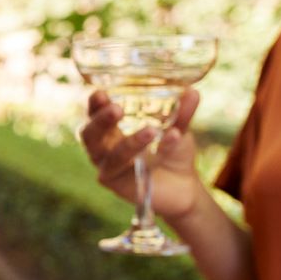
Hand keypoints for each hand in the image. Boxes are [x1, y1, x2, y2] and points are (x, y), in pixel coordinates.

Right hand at [79, 89, 203, 221]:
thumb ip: (181, 113)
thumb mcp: (178, 129)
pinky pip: (129, 169)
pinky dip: (152, 154)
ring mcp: (108, 167)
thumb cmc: (172, 154)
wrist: (185, 187)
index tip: (101, 93)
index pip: (95, 113)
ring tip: (152, 130)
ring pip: (111, 154)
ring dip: (130, 142)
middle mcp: (103, 148)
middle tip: (116, 109)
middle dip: (100, 120)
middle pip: (89, 134)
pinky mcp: (116, 184)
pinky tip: (173, 139)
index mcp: (111, 130)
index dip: (95, 104)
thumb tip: (192, 91)